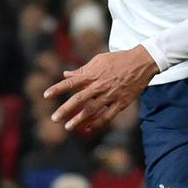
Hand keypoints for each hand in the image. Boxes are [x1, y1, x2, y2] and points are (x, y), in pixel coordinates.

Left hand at [44, 48, 158, 136]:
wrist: (141, 62)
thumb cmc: (118, 60)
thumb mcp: (98, 60)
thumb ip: (81, 70)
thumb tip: (65, 74)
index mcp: (92, 74)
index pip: (71, 82)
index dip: (57, 89)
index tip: (46, 95)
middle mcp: (99, 86)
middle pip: (79, 99)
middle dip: (65, 109)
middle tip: (54, 118)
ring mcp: (110, 95)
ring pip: (92, 110)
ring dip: (79, 119)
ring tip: (68, 127)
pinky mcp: (121, 103)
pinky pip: (108, 116)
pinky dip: (97, 123)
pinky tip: (88, 128)